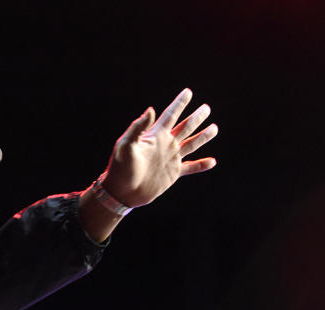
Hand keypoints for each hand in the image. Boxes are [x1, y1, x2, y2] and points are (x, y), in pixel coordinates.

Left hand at [101, 88, 217, 207]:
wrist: (121, 192)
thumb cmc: (120, 168)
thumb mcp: (125, 145)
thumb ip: (138, 128)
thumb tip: (151, 109)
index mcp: (155, 136)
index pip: (170, 115)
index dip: (179, 103)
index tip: (188, 92)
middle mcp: (165, 145)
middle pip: (184, 127)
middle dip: (196, 117)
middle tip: (206, 108)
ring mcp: (170, 159)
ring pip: (191, 144)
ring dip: (203, 137)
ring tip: (214, 128)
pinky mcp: (172, 174)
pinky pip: (191, 167)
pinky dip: (201, 165)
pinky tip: (212, 162)